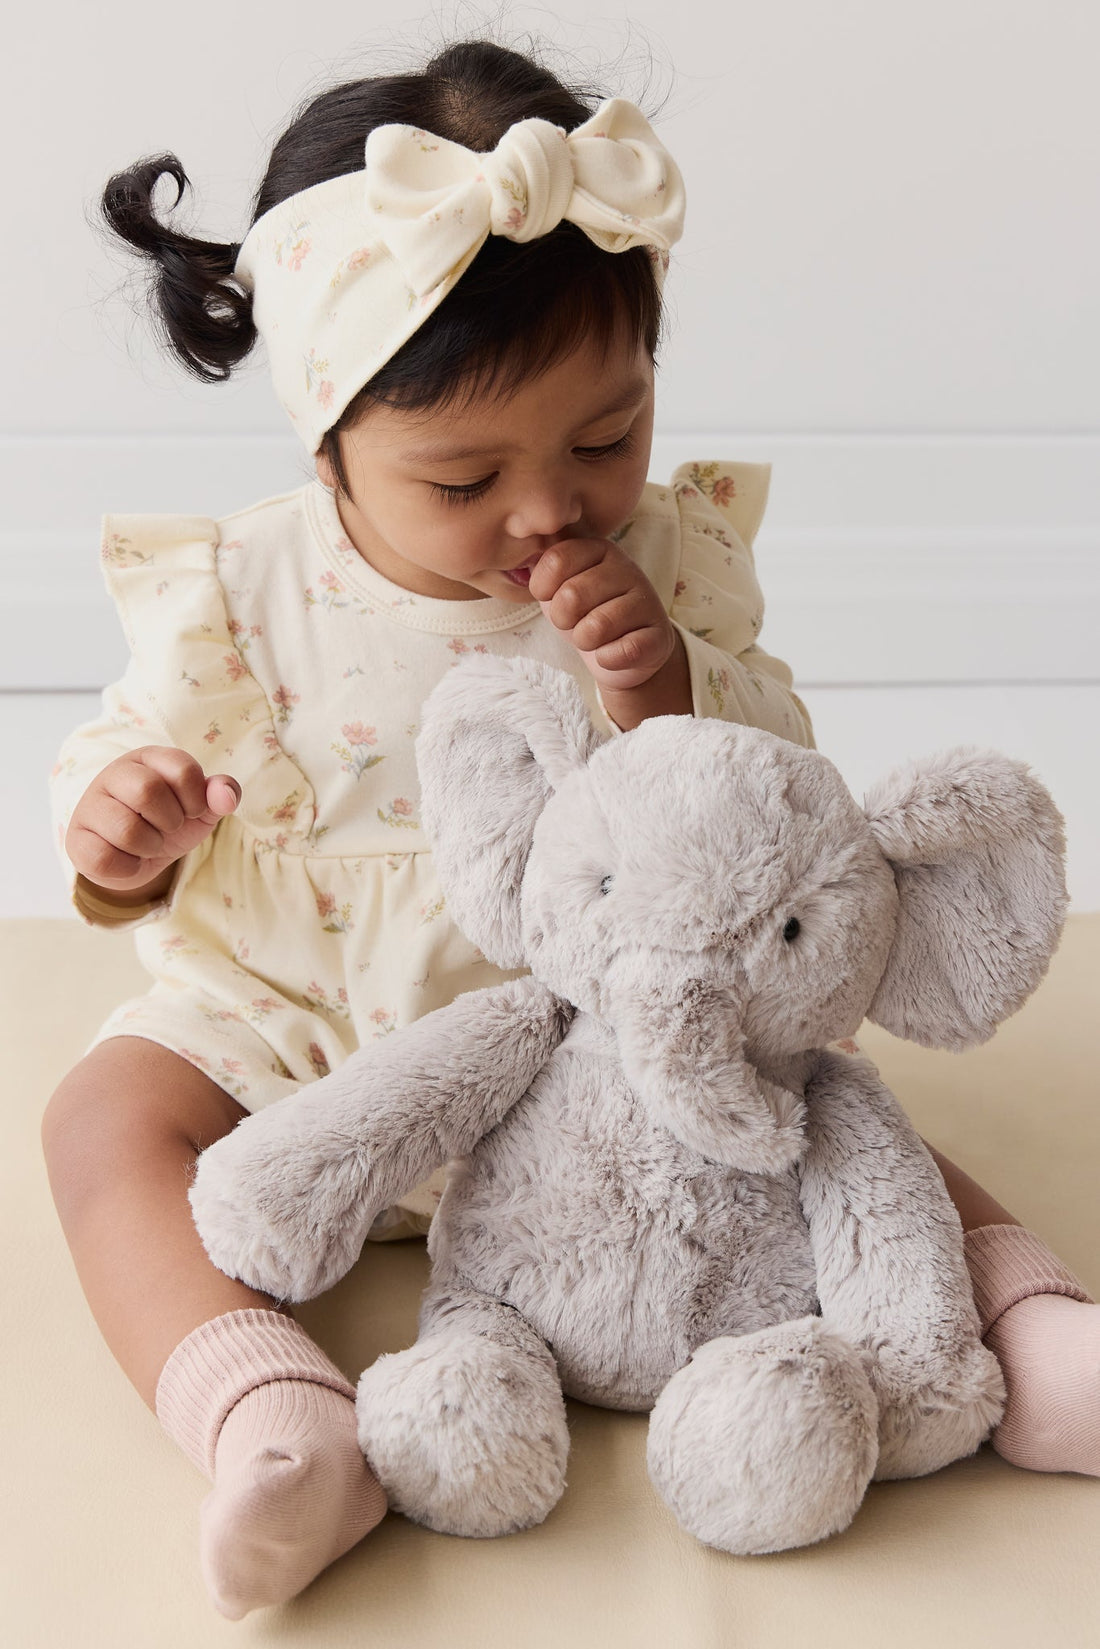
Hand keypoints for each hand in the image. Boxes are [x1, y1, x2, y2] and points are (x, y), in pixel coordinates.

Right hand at [65, 747, 239, 902]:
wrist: (137, 858)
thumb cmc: (168, 822)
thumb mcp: (200, 808)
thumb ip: (220, 795)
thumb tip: (226, 794)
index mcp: (149, 759)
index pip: (182, 769)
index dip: (196, 799)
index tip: (191, 810)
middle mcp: (115, 774)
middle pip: (147, 791)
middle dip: (170, 821)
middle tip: (168, 827)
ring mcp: (90, 805)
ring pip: (125, 829)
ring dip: (150, 846)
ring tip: (148, 843)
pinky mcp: (76, 839)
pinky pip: (104, 858)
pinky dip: (127, 867)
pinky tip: (128, 858)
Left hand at [529, 539, 691, 726]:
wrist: (623, 655)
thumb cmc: (587, 616)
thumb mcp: (559, 588)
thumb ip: (544, 569)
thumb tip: (527, 558)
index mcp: (599, 550)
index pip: (556, 560)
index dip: (543, 589)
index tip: (552, 598)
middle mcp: (626, 568)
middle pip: (571, 595)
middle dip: (563, 620)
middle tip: (574, 623)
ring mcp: (646, 600)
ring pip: (596, 627)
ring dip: (585, 641)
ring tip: (594, 638)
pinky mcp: (658, 636)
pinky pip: (622, 652)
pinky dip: (607, 659)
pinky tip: (613, 653)